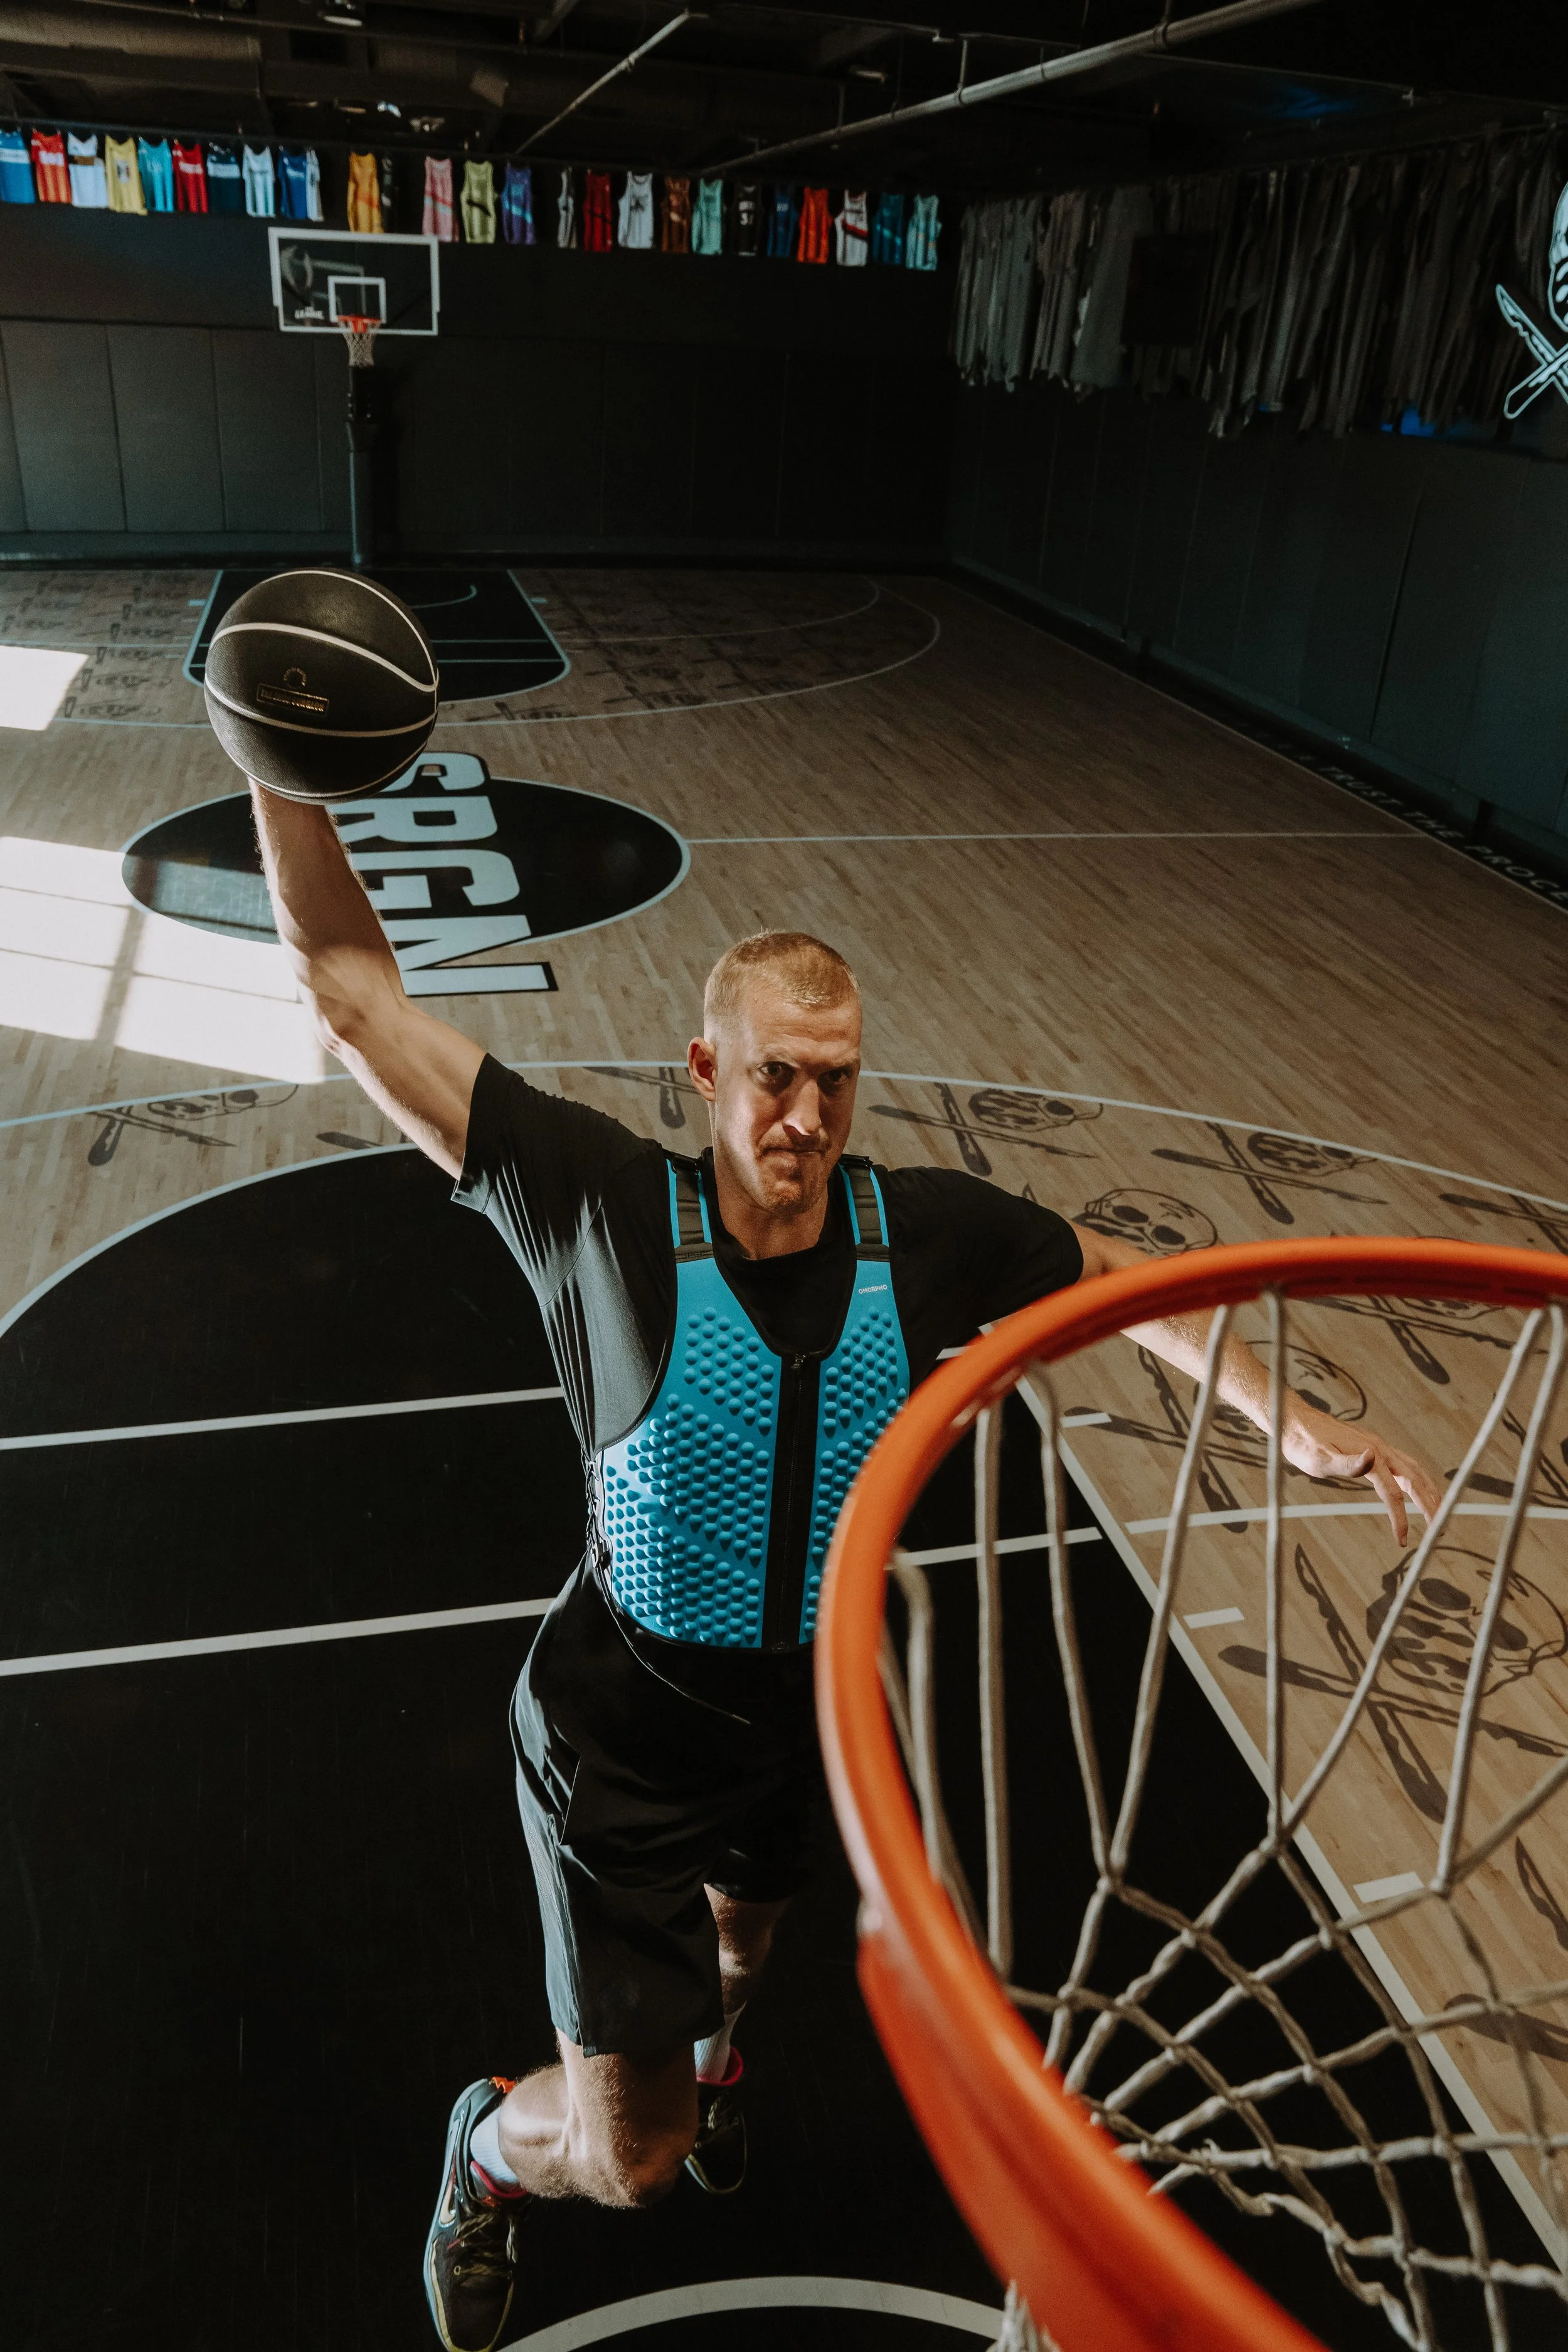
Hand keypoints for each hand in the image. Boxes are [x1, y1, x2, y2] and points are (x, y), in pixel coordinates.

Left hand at [1279, 1402, 1443, 1544]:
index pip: (1393, 1493)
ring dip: (1429, 1491)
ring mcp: (1379, 1447)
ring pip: (1414, 1470)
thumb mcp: (1319, 1458)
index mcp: (1370, 1454)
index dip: (1400, 1517)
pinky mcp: (1374, 1447)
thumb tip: (1371, 1458)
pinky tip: (1418, 1489)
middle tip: (1438, 1530)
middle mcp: (1380, 1449)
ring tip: (1438, 1512)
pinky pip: (1405, 1465)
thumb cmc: (1304, 1444)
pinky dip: (1418, 1480)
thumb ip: (1346, 1463)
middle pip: (1415, 1479)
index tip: (1402, 1540)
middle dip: (1430, 1504)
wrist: (1295, 1421)